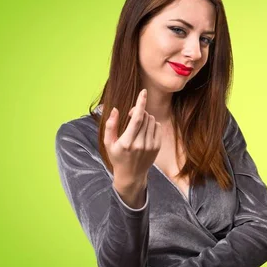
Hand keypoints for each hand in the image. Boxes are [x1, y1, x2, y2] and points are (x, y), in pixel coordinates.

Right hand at [105, 89, 161, 207]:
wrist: (131, 175)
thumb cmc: (117, 157)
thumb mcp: (108, 143)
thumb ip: (110, 126)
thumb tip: (114, 109)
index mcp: (127, 142)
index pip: (137, 118)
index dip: (140, 103)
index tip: (143, 92)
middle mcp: (140, 144)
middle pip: (145, 117)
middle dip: (139, 112)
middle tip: (132, 116)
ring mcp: (151, 146)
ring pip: (152, 120)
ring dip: (145, 118)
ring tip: (137, 126)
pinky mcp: (157, 146)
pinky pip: (157, 127)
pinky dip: (151, 124)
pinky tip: (144, 131)